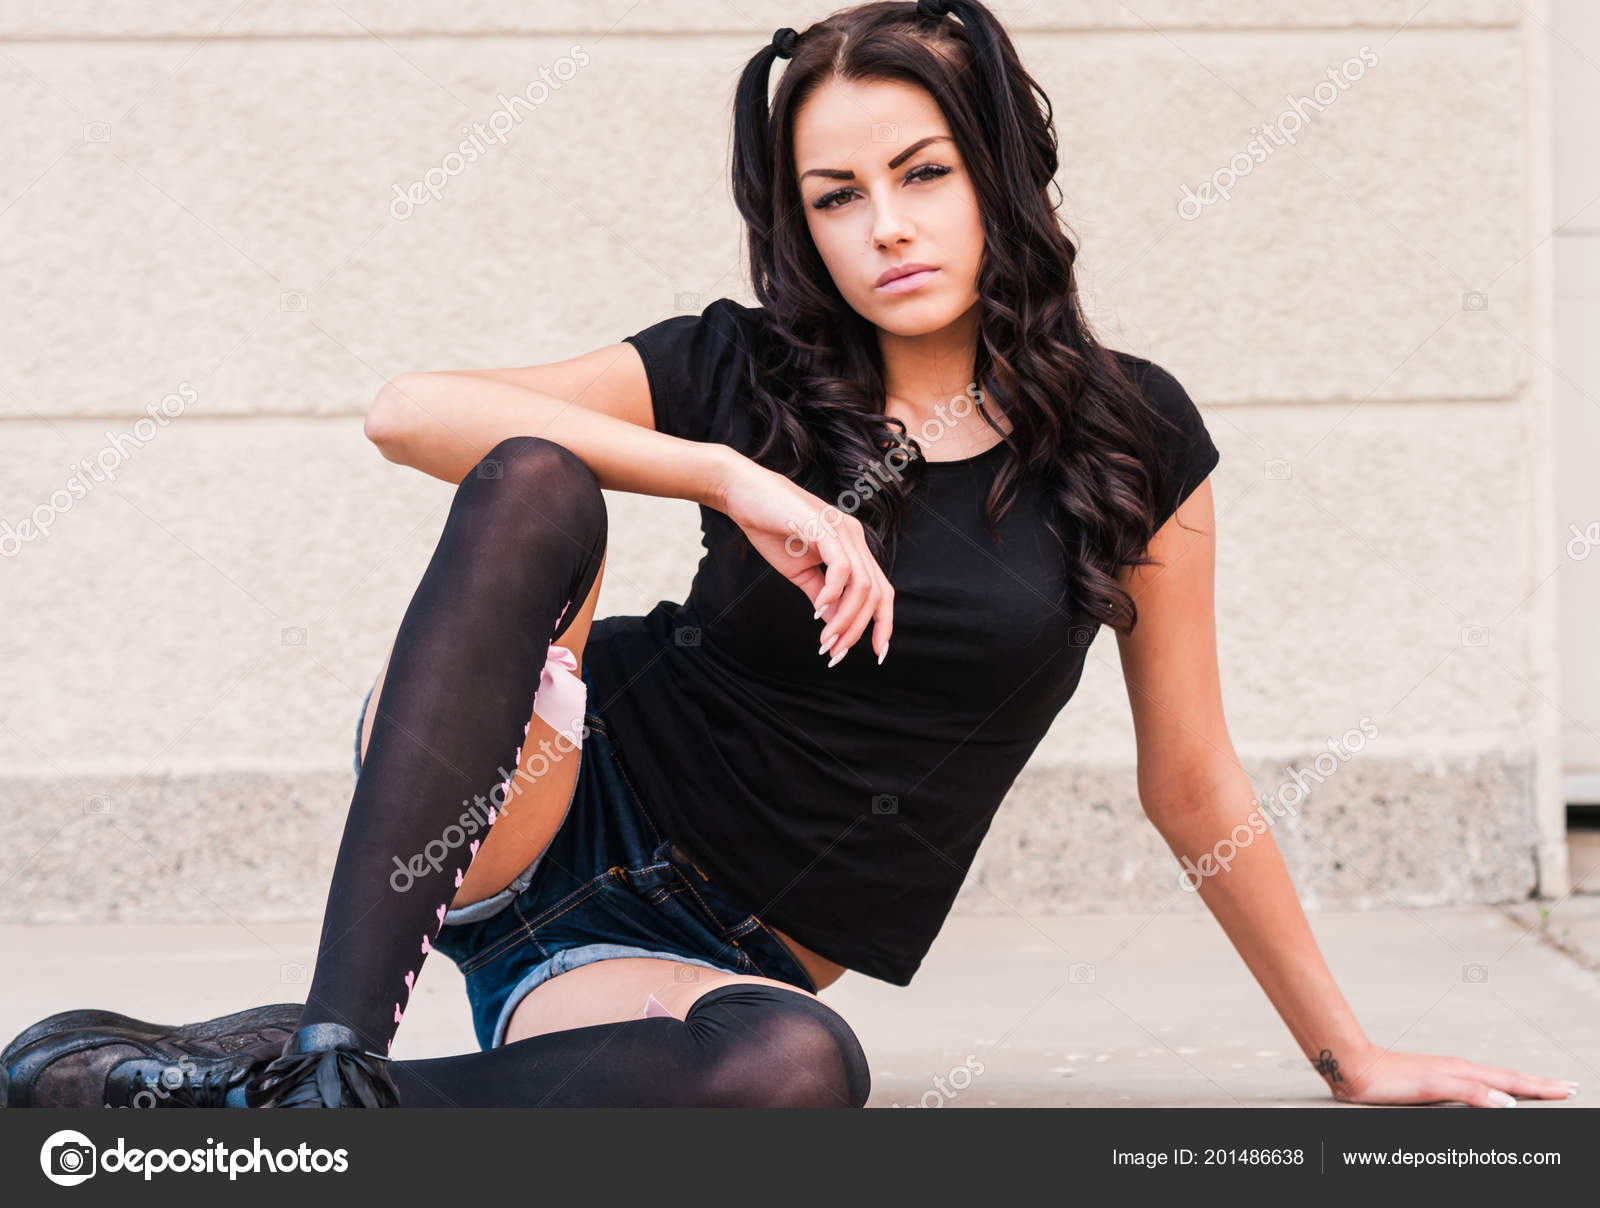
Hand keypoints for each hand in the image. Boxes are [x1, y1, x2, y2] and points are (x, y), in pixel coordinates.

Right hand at [715, 455, 893, 664]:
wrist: (743, 494)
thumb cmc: (771, 529)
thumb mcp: (800, 572)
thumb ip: (820, 596)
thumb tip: (834, 624)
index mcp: (853, 547)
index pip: (881, 590)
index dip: (883, 623)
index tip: (877, 653)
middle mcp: (854, 537)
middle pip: (876, 593)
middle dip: (859, 630)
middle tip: (835, 654)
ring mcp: (842, 530)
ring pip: (862, 585)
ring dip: (845, 619)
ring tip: (825, 641)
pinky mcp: (823, 526)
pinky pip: (841, 567)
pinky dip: (833, 594)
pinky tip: (817, 611)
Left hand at [1320, 1042, 1578, 1106]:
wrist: (1356, 1067)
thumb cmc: (1389, 1079)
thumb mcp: (1433, 1087)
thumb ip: (1470, 1092)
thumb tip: (1508, 1103)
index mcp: (1463, 1071)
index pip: (1511, 1081)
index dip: (1540, 1087)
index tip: (1567, 1087)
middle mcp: (1459, 1069)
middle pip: (1507, 1077)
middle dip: (1537, 1083)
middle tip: (1566, 1086)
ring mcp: (1447, 1072)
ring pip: (1492, 1078)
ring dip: (1518, 1083)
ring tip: (1537, 1087)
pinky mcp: (1434, 1077)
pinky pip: (1475, 1082)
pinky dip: (1493, 1085)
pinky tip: (1489, 1089)